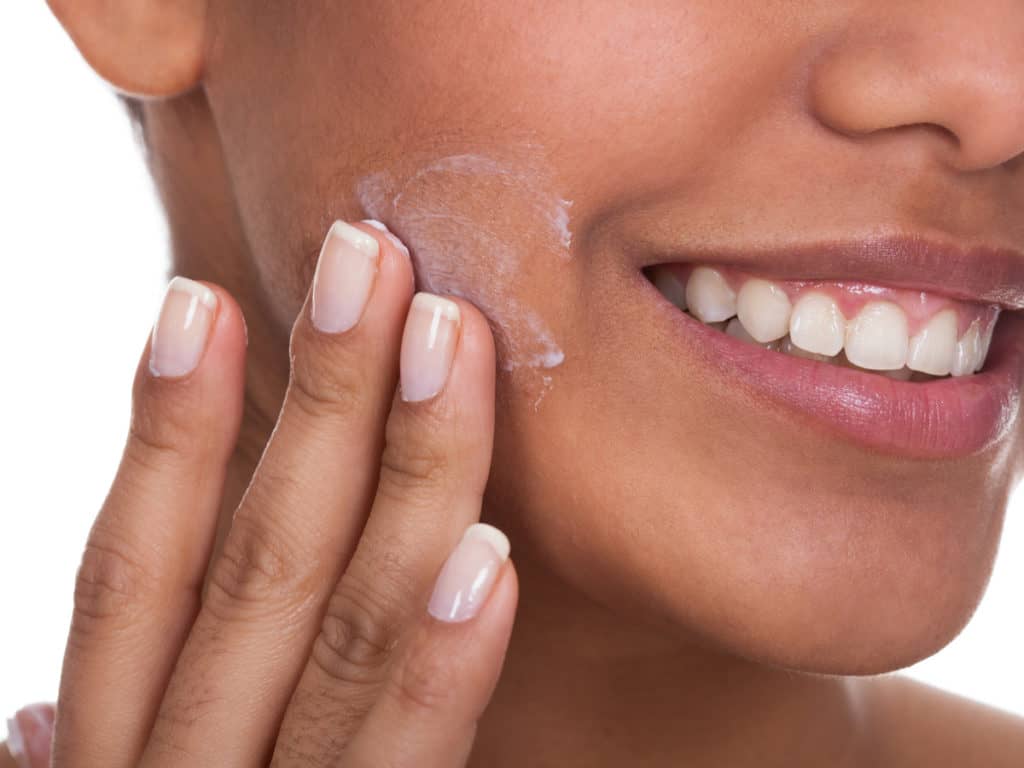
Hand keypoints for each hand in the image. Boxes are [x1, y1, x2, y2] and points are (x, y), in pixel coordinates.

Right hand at [43, 220, 517, 766]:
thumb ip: (109, 750)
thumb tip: (31, 714)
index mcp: (123, 747)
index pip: (130, 574)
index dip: (161, 433)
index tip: (194, 301)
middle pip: (256, 565)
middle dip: (317, 400)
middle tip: (368, 257)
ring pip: (342, 629)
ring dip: (404, 475)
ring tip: (446, 340)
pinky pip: (410, 758)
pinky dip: (444, 661)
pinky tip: (490, 553)